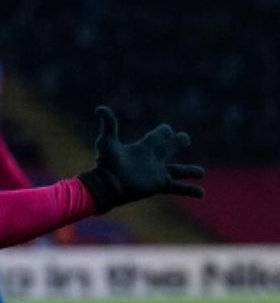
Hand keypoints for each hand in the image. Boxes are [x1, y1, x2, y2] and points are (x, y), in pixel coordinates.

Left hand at [78, 106, 204, 212]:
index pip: (157, 136)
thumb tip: (100, 108)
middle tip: (184, 139)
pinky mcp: (159, 185)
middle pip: (169, 148)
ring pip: (178, 170)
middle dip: (177, 142)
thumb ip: (108, 124)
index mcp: (143, 148)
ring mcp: (157, 173)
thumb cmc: (107, 164)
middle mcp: (152, 160)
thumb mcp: (107, 142)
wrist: (108, 185)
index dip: (163, 131)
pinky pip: (178, 188)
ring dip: (190, 171)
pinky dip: (190, 190)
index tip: (167, 130)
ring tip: (201, 173)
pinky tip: (201, 193)